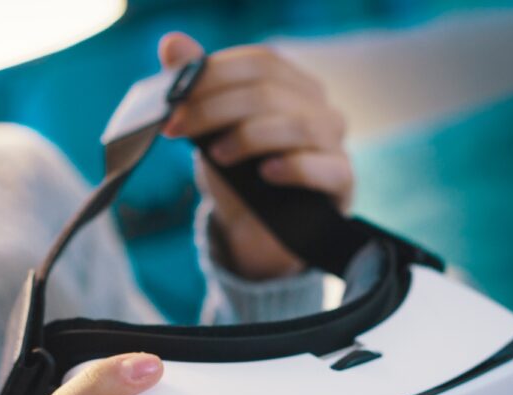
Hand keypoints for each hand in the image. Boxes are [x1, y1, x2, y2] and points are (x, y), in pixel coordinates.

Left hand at [159, 32, 354, 279]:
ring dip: (248, 137)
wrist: (253, 232)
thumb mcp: (209, 132)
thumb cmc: (235, 174)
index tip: (172, 100)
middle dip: (215, 108)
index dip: (213, 75)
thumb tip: (170, 43)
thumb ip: (195, 86)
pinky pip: (323, 166)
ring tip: (216, 156)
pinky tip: (265, 173)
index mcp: (288, 84)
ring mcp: (333, 142)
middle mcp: (316, 105)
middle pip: (270, 92)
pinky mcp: (341, 180)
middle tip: (178, 128)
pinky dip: (292, 167)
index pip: (259, 63)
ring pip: (296, 125)